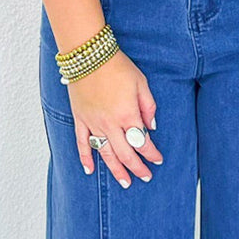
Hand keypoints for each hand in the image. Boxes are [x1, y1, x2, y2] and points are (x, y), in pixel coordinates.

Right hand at [68, 50, 162, 187]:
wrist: (90, 55)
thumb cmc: (117, 67)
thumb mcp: (141, 83)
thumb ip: (148, 107)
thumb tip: (151, 127)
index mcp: (128, 115)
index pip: (143, 142)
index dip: (152, 154)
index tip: (158, 159)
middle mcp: (110, 124)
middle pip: (126, 154)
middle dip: (137, 168)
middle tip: (145, 177)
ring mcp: (94, 123)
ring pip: (105, 154)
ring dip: (116, 170)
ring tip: (125, 183)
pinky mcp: (80, 119)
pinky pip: (82, 143)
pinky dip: (85, 158)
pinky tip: (90, 170)